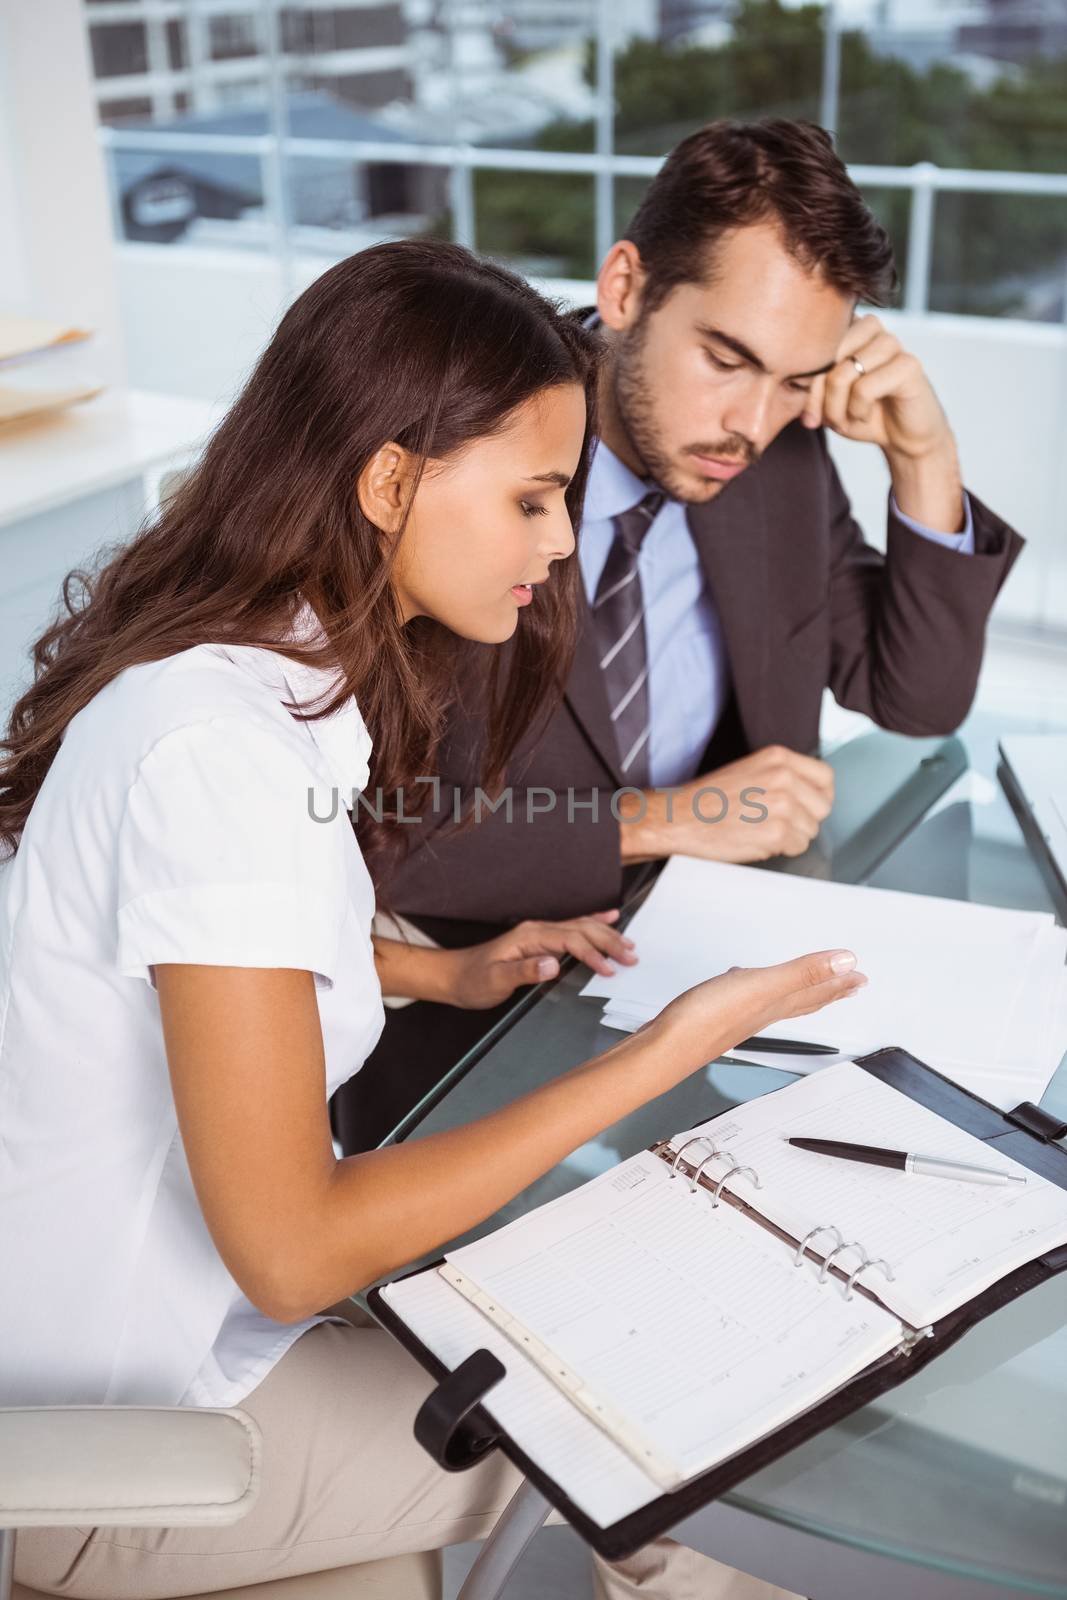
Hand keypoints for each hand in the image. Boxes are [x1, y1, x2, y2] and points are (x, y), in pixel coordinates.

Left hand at [449, 910, 637, 1009]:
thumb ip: (524, 971)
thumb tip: (553, 964)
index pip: (570, 940)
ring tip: (629, 945)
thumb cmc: (473, 981)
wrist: (455, 976)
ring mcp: (540, 933)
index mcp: (529, 936)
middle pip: (581, 930)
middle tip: (632, 957)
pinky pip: (573, 928)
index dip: (592, 954)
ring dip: (607, 935)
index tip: (609, 969)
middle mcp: (537, 929)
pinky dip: (594, 923)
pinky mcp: (540, 940)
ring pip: (582, 927)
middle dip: (609, 942)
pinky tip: (609, 918)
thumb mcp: (495, 980)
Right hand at [618, 745, 833, 865]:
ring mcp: (782, 805)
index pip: (825, 777)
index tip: (810, 805)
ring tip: (761, 830)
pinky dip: (780, 849)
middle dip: (805, 819)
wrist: (679, 818)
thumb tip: (808, 795)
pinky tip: (757, 840)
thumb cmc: (706, 799)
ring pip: (810, 830)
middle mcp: (784, 778)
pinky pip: (797, 847)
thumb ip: (782, 776)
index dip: (820, 795)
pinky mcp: (776, 832)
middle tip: (780, 822)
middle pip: (822, 807)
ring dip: (791, 836)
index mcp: (778, 758)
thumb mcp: (749, 770)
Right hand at [649, 948, 866, 1069]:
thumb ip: (804, 973)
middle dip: (827, 990)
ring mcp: (738, 1016)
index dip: (840, 983)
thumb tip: (847, 964)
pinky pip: (746, 999)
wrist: (665, 1048)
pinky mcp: (715, 1014)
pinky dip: (754, 988)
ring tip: (809, 985)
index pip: (817, 992)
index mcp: (776, 1003)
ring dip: (797, 990)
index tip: (860, 977)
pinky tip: (743, 982)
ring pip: (776, 1001)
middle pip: (802, 1000)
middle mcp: (762, 1012)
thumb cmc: (707, 1018)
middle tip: (848, 985)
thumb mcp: (762, 986)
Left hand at [801, 315, 963, 532]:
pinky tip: (866, 415)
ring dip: (836, 407)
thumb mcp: (825, 400)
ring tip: (847, 419)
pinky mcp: (908, 364)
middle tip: (826, 420)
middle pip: (823, 358)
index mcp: (847, 327)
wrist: (903, 438)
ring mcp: (891, 343)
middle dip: (817, 397)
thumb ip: (808, 384)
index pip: (810, 346)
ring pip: (842, 373)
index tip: (808, 415)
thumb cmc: (862, 413)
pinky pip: (864, 388)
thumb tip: (785, 377)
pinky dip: (858, 410)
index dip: (803, 383)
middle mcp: (870, 327)